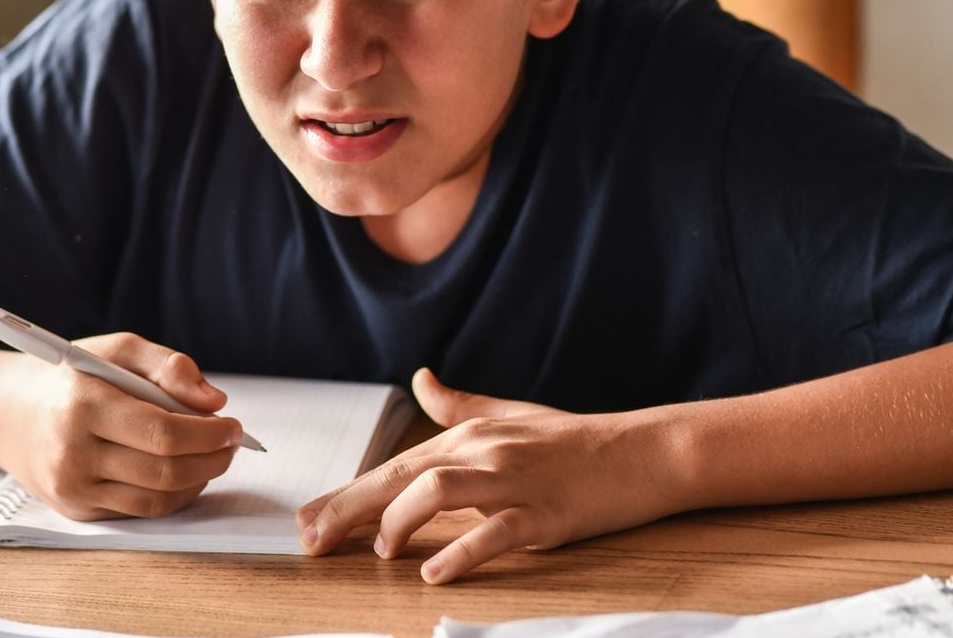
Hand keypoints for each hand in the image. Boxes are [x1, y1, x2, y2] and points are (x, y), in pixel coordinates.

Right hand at [0, 332, 241, 520]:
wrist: (5, 412)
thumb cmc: (69, 376)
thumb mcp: (115, 349)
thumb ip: (168, 366)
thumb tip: (214, 401)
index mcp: (82, 404)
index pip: (162, 432)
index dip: (208, 434)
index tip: (233, 425)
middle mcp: (72, 451)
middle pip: (165, 471)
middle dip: (211, 459)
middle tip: (232, 443)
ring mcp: (72, 487)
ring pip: (157, 499)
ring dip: (198, 481)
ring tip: (212, 457)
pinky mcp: (76, 509)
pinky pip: (139, 511)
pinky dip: (172, 495)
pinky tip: (184, 473)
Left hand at [297, 368, 683, 582]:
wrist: (645, 451)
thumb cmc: (575, 440)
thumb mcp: (511, 415)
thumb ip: (459, 404)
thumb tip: (420, 378)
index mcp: (468, 434)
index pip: (392, 465)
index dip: (345, 493)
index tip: (307, 520)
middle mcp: (483, 451)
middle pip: (400, 476)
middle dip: (349, 509)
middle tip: (312, 540)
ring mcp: (515, 481)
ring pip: (439, 492)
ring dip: (400, 522)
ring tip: (381, 553)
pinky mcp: (546, 514)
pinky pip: (495, 532)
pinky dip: (460, 552)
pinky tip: (433, 574)